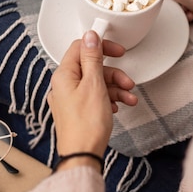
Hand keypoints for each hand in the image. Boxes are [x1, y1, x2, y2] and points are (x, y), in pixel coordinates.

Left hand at [48, 32, 137, 166]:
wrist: (82, 154)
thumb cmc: (86, 125)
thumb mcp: (94, 85)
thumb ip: (92, 59)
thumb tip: (90, 37)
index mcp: (64, 75)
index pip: (81, 48)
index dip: (101, 47)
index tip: (117, 50)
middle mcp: (63, 86)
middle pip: (91, 67)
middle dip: (113, 73)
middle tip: (127, 80)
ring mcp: (70, 99)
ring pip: (96, 83)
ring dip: (115, 88)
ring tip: (128, 98)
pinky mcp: (77, 111)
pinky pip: (94, 97)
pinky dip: (108, 98)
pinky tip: (118, 106)